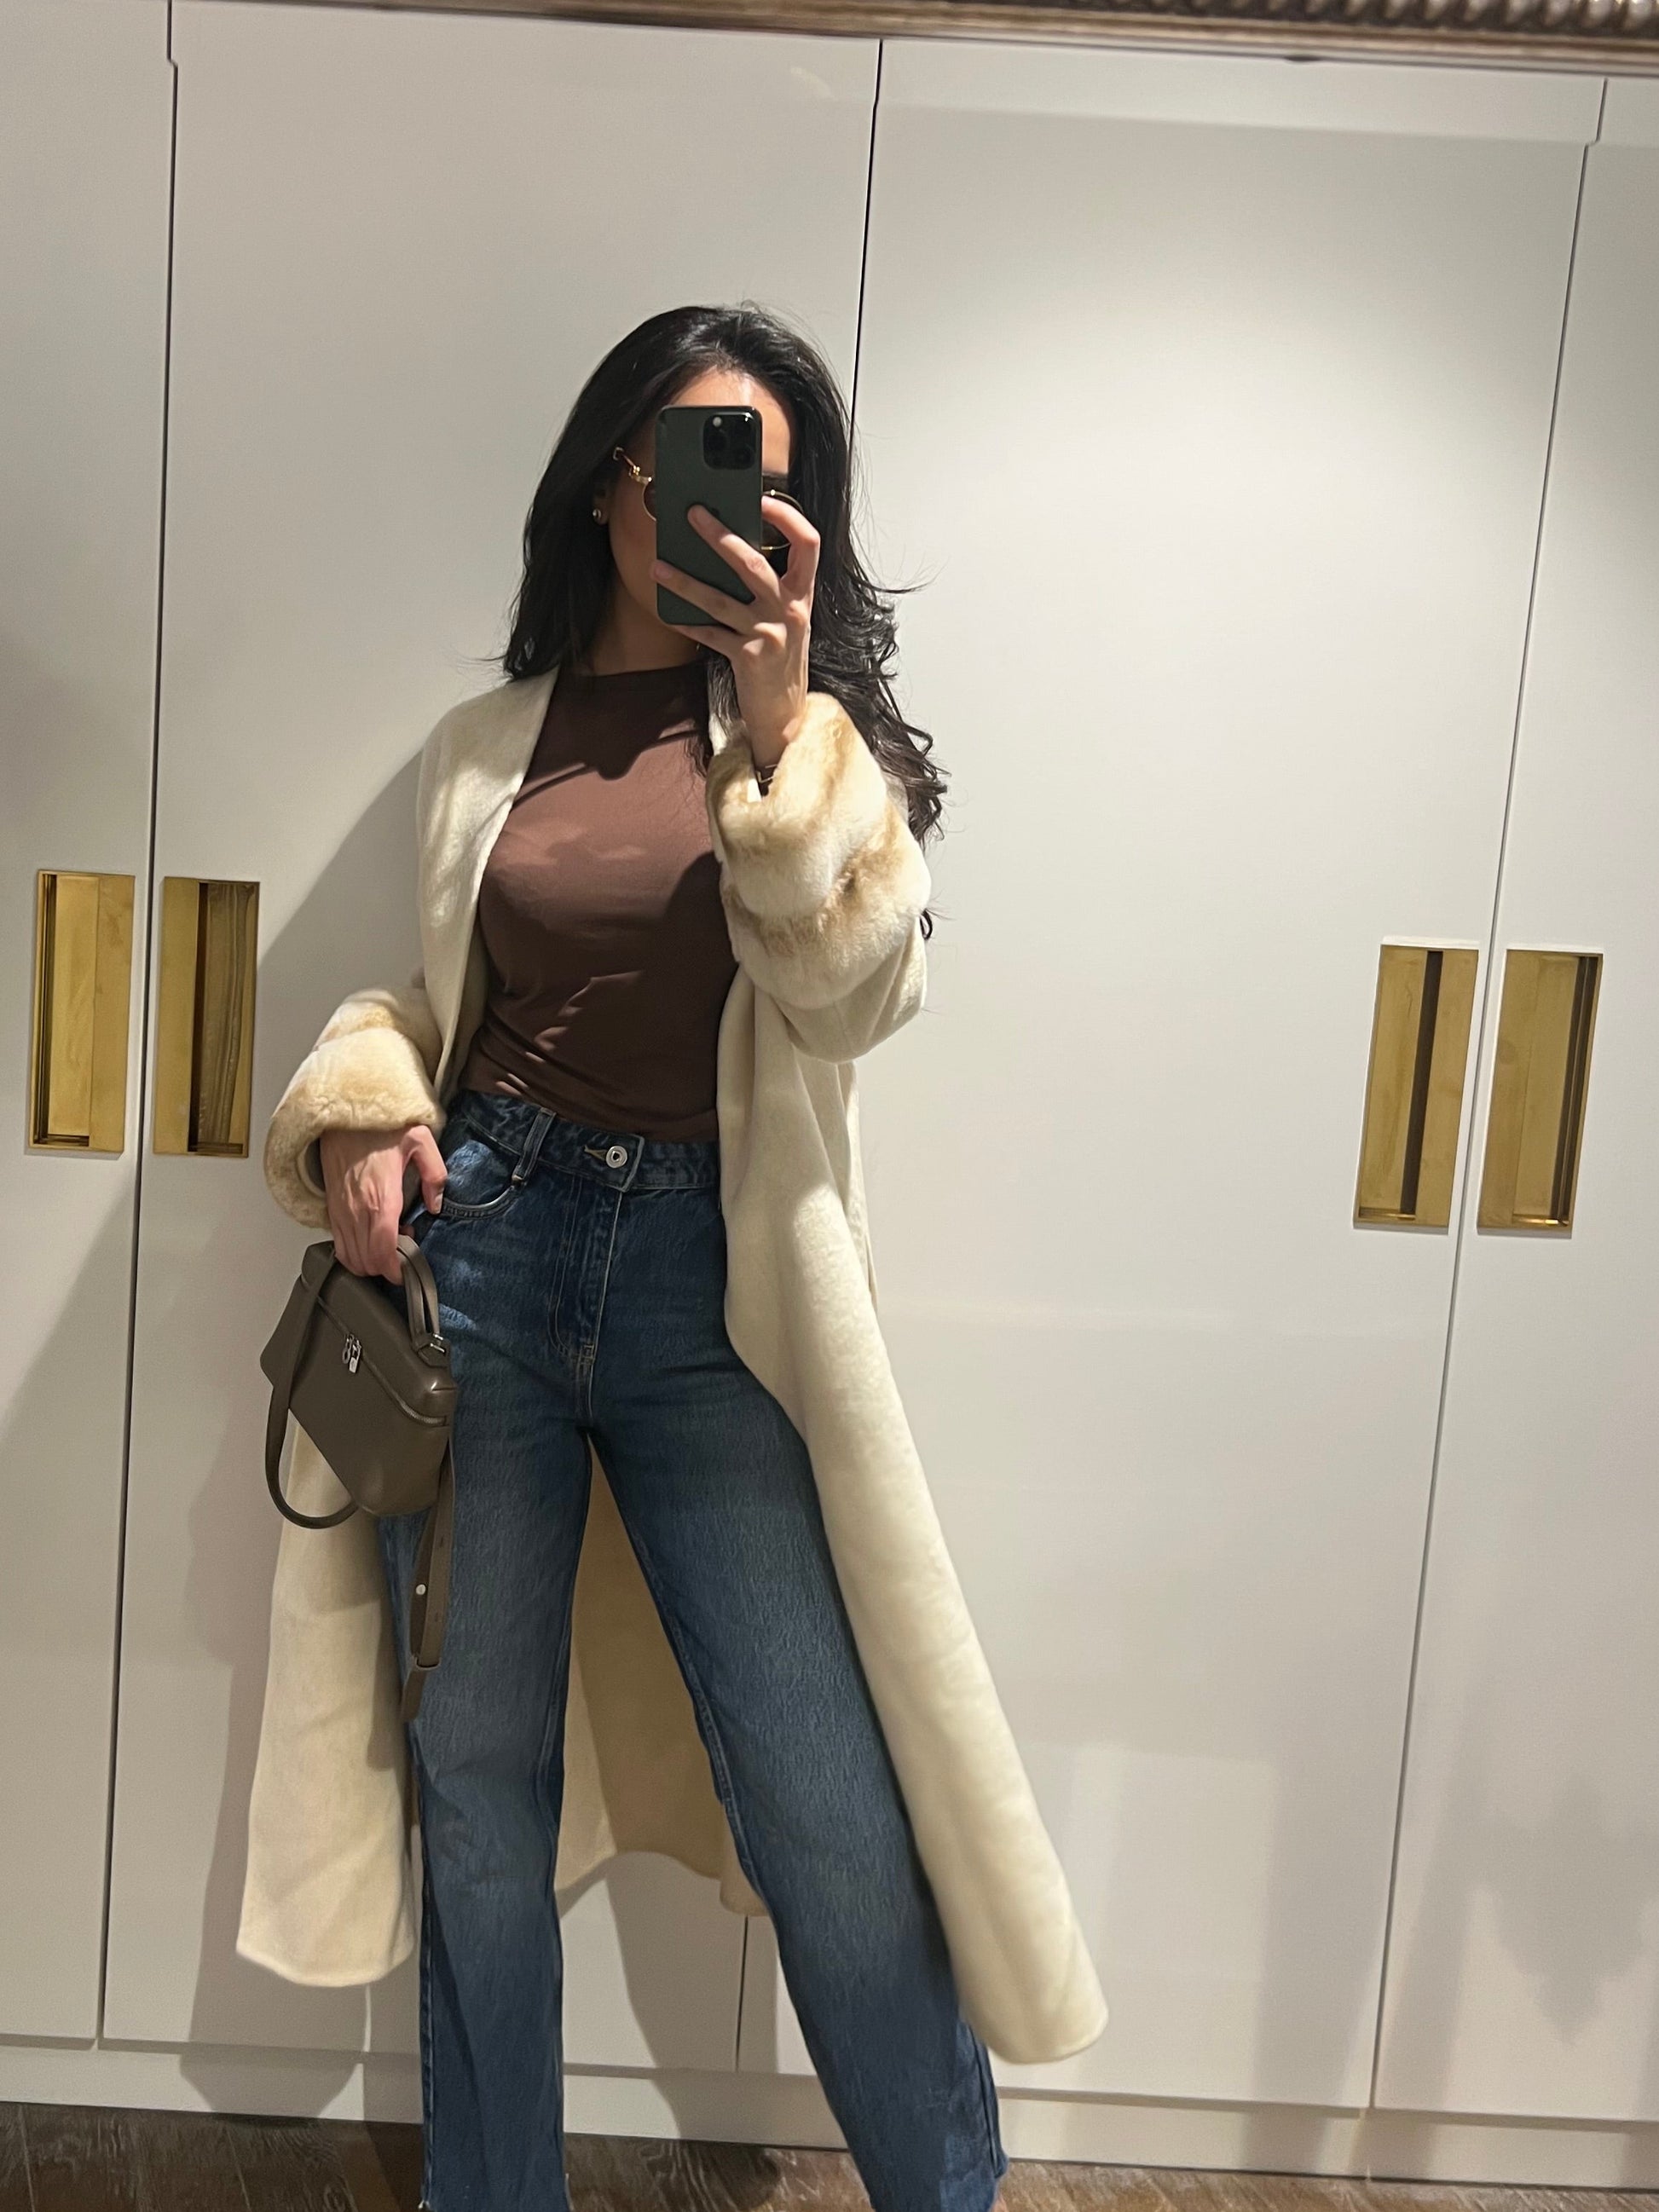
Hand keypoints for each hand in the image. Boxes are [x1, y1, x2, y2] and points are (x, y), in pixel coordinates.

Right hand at [320, 1124, 446, 1284]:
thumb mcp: (420, 1140)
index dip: (395, 1270)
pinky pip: (339, 1245)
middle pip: (367, 1262)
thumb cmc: (378, 1127)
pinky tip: (370, 1238)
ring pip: (351, 1258)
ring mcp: (341, 1211)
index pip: (382, 1251)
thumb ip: (435, 1174)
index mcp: (380, 1198)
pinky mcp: (331, 1209)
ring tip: (389, 1244)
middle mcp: (356, 1210)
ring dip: (370, 1261)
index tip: (407, 1270)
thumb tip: (435, 1204)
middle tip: (404, 1252)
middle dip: (387, 1267)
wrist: (341, 1114)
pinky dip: (354, 1252)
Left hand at [651, 494, 818, 771]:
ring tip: (658, 566)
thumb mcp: (786, 618)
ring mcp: (768, 634)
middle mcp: (789, 610)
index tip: (762, 497)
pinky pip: (709, 634)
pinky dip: (687, 625)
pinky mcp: (747, 657)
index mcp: (803, 594)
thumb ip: (770, 588)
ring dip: (684, 581)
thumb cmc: (782, 659)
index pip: (808, 543)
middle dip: (719, 536)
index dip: (787, 516)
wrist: (786, 714)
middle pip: (753, 563)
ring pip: (719, 599)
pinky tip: (669, 615)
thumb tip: (728, 550)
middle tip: (692, 514)